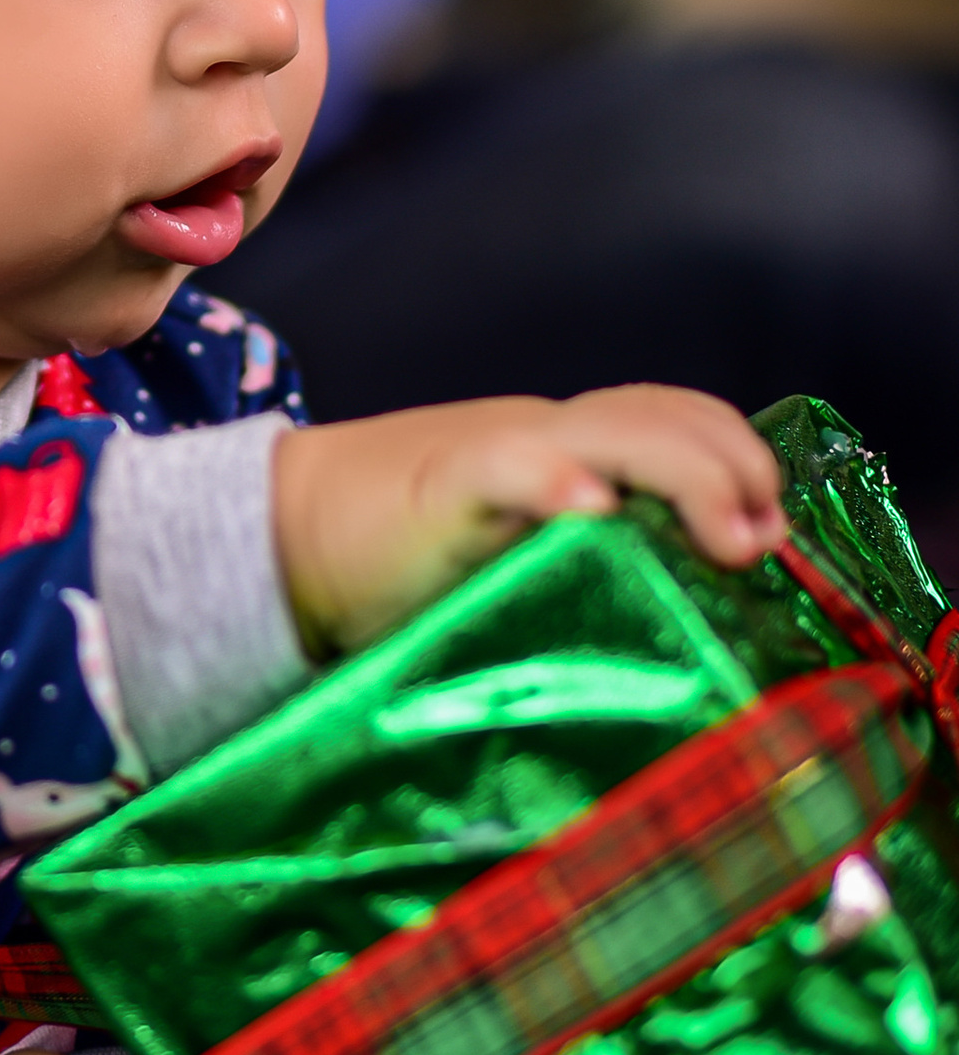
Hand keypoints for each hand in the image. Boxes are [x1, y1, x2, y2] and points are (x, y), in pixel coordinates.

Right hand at [271, 385, 785, 659]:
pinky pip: (511, 466)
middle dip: (732, 469)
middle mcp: (544, 435)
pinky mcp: (445, 485)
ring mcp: (498, 452)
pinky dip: (557, 482)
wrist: (281, 532)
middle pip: (664, 415)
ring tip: (726, 533)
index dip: (737, 461)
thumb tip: (685, 639)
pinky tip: (590, 509)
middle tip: (757, 543)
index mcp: (566, 448)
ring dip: (687, 474)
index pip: (675, 420)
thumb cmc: (400, 565)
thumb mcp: (512, 560)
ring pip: (615, 429)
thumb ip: (585, 572)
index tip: (772, 535)